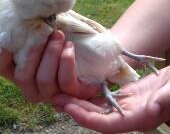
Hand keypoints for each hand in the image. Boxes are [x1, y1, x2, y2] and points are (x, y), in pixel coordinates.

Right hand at [0, 30, 97, 103]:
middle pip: (23, 76)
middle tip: (47, 31)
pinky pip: (65, 81)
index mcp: (19, 73)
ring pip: (44, 79)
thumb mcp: (41, 32)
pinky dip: (66, 61)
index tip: (18, 30)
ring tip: (60, 36)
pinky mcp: (70, 94)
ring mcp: (49, 94)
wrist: (87, 50)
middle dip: (35, 50)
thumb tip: (16, 21)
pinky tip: (70, 47)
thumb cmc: (59, 38)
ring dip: (52, 53)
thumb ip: (26, 31)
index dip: (4, 50)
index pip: (0, 67)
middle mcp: (31, 87)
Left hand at [53, 67, 169, 132]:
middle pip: (96, 116)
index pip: (108, 124)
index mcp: (139, 118)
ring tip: (60, 94)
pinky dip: (88, 95)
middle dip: (75, 109)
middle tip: (56, 98)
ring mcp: (124, 107)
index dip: (87, 118)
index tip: (69, 108)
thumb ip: (165, 100)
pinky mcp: (123, 98)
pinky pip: (101, 99)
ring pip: (96, 108)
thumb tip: (153, 107)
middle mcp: (127, 116)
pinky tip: (76, 89)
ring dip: (78, 102)